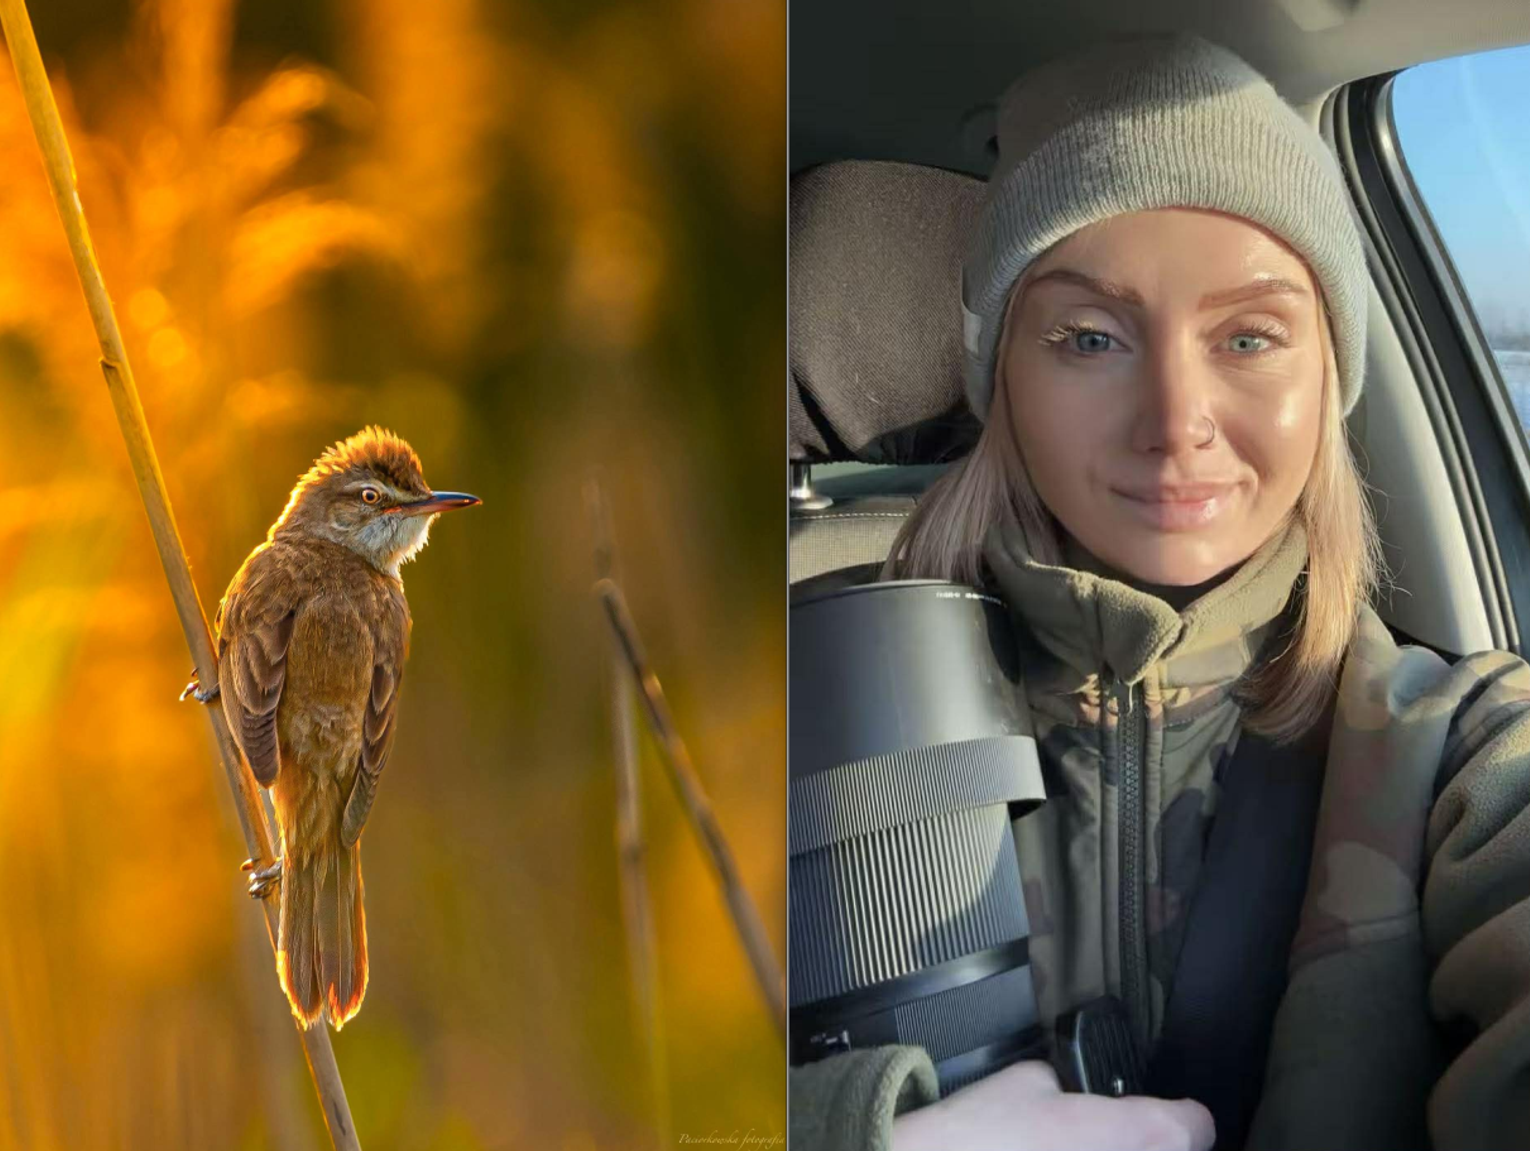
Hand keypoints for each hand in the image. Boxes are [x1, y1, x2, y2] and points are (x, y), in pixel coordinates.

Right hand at [891, 1060, 1213, 1150]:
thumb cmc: (980, 1135)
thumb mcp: (1030, 1079)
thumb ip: (1069, 1084)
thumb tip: (1074, 1092)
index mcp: (1134, 1132)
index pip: (1194, 1126)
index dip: (1184, 1115)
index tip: (1174, 1114)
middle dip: (1146, 1144)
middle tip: (1109, 1134)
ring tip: (1072, 1147)